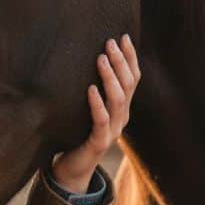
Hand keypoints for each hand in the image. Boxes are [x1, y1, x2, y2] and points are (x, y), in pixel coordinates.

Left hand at [52, 34, 140, 194]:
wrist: (72, 167)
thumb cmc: (75, 132)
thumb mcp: (85, 107)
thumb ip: (90, 88)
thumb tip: (82, 58)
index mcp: (121, 108)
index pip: (132, 78)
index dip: (130, 57)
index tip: (123, 36)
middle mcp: (121, 117)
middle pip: (128, 85)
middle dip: (120, 61)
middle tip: (109, 42)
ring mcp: (112, 131)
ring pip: (118, 100)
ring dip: (110, 77)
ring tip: (100, 58)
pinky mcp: (99, 142)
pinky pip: (101, 121)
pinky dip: (97, 103)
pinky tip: (90, 89)